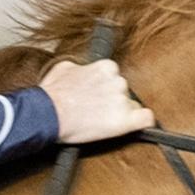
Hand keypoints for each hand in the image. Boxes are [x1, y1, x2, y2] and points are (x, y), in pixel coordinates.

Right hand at [40, 59, 155, 143]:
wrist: (48, 114)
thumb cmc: (52, 94)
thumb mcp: (64, 69)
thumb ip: (81, 67)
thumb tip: (83, 70)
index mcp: (106, 67)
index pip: (116, 78)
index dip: (107, 90)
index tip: (99, 98)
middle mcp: (118, 81)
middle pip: (124, 93)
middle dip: (113, 102)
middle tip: (97, 112)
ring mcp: (123, 100)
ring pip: (132, 107)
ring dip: (120, 114)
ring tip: (101, 122)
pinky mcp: (126, 121)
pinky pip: (146, 119)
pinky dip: (142, 124)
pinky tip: (134, 126)